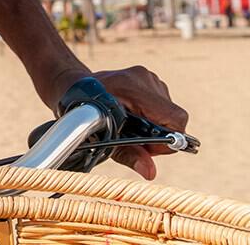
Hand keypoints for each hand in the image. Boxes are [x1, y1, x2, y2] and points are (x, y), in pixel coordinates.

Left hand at [91, 65, 187, 179]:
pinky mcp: (149, 78)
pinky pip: (163, 103)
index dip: (169, 138)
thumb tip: (150, 173)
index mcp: (133, 90)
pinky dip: (153, 115)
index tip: (150, 147)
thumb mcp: (104, 139)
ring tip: (133, 127)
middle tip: (137, 141)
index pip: (175, 118)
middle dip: (161, 136)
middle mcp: (144, 79)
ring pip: (170, 112)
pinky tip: (135, 117)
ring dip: (157, 125)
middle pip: (175, 118)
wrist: (74, 88)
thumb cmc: (87, 115)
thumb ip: (129, 155)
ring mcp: (148, 76)